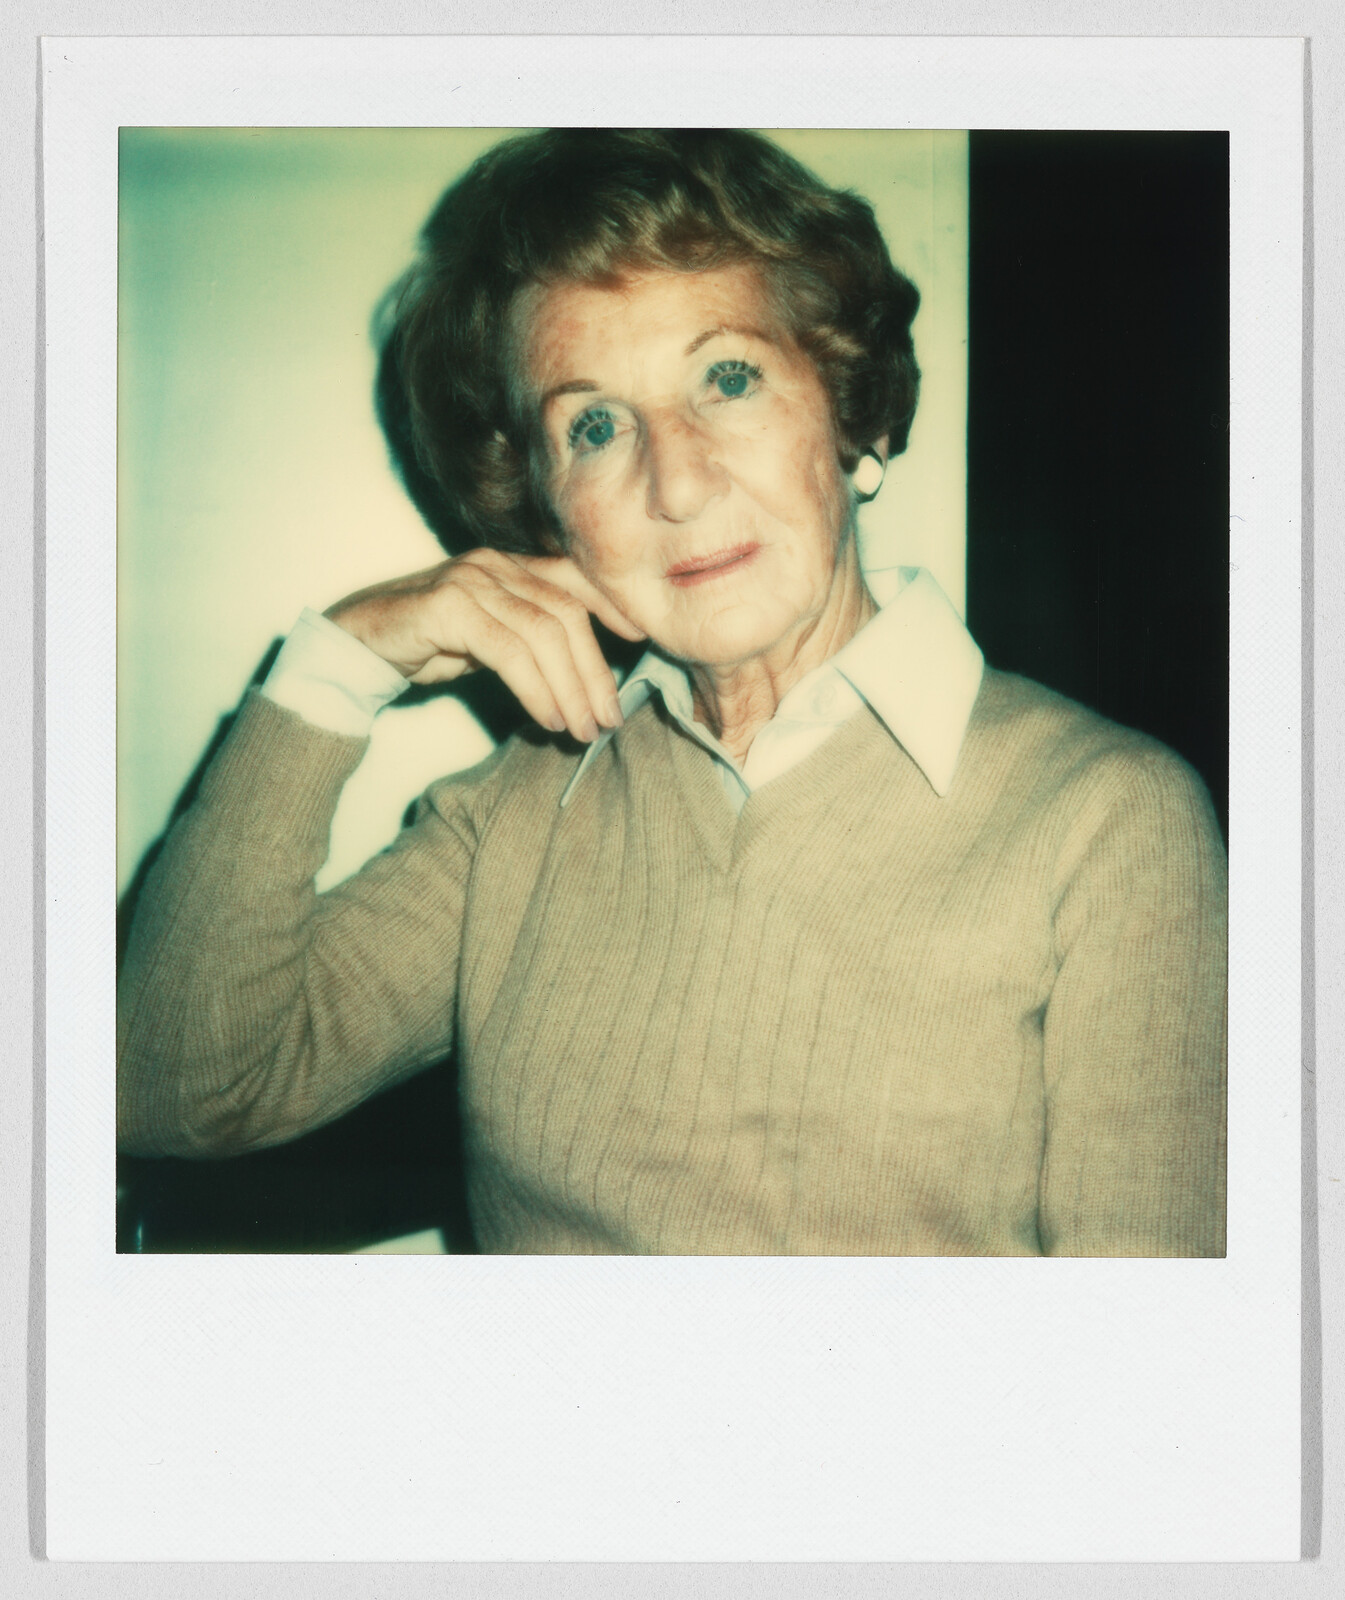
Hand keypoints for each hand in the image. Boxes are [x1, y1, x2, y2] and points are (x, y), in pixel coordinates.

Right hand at [325, 550, 645, 741]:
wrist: (353, 645)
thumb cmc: (424, 645)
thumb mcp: (487, 640)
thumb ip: (530, 643)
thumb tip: (584, 678)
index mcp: (509, 567)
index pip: (575, 578)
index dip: (612, 606)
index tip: (642, 641)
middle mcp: (495, 564)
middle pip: (567, 612)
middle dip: (595, 671)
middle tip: (609, 718)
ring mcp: (471, 580)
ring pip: (544, 632)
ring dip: (571, 687)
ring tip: (582, 729)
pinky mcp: (447, 605)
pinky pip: (508, 649)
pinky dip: (536, 687)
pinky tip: (547, 717)